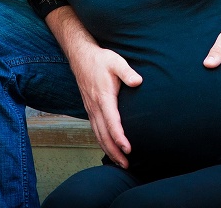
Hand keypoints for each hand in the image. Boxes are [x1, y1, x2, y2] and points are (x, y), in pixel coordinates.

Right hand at [69, 44, 141, 167]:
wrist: (81, 57)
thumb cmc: (101, 59)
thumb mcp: (116, 61)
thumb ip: (127, 72)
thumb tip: (138, 81)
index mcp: (103, 97)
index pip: (112, 122)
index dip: (119, 137)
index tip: (128, 148)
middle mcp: (95, 107)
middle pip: (103, 134)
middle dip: (114, 151)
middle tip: (126, 164)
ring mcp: (91, 109)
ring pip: (98, 134)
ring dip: (108, 149)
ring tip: (120, 162)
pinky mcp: (91, 109)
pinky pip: (95, 129)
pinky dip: (102, 141)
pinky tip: (109, 148)